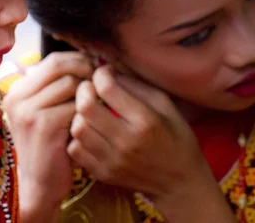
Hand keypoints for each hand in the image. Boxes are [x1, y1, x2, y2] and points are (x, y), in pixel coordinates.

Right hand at [3, 52, 93, 222]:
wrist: (40, 185)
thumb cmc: (51, 146)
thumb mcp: (46, 112)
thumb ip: (57, 87)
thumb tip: (89, 59)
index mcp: (18, 90)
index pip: (53, 60)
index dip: (78, 62)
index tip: (95, 73)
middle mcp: (18, 96)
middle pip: (61, 66)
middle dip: (85, 72)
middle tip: (100, 86)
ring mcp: (28, 110)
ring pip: (71, 84)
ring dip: (88, 94)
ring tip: (94, 109)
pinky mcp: (43, 125)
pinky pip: (76, 105)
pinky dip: (87, 113)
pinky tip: (90, 125)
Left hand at [67, 65, 235, 221]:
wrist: (180, 183)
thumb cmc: (175, 137)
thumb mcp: (166, 104)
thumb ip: (136, 86)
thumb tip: (108, 71)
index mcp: (145, 121)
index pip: (108, 89)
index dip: (101, 74)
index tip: (105, 73)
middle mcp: (127, 141)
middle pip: (86, 108)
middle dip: (84, 90)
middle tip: (90, 88)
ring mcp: (113, 160)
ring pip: (77, 128)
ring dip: (79, 114)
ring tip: (90, 110)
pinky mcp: (103, 174)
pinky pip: (75, 149)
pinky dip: (78, 137)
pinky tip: (91, 131)